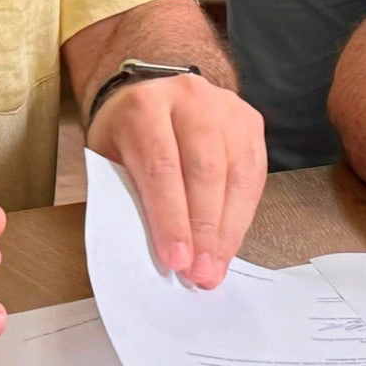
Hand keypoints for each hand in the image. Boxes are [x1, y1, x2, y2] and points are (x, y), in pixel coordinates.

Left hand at [86, 71, 266, 288]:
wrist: (153, 92)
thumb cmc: (128, 135)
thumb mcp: (111, 159)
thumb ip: (129, 196)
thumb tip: (156, 251)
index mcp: (144, 106)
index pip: (161, 166)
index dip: (170, 218)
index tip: (176, 260)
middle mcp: (190, 99)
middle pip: (205, 170)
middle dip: (204, 229)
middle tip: (201, 272)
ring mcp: (226, 107)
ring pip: (236, 173)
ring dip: (228, 228)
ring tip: (217, 266)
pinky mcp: (250, 121)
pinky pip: (254, 173)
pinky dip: (243, 214)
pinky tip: (230, 241)